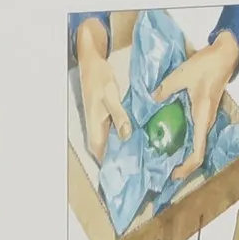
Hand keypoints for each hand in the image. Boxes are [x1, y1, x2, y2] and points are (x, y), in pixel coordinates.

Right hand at [75, 17, 129, 162]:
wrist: (92, 62)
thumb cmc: (99, 78)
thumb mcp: (111, 95)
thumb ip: (119, 115)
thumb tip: (126, 135)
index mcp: (95, 126)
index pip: (101, 154)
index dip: (112, 166)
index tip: (128, 176)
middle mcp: (96, 128)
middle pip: (107, 151)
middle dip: (122, 161)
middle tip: (143, 171)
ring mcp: (101, 123)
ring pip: (112, 143)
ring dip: (126, 150)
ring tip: (146, 160)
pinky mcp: (107, 117)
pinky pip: (116, 133)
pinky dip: (127, 138)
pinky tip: (142, 140)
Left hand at [153, 30, 238, 179]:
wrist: (225, 55)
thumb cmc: (207, 66)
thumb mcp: (181, 75)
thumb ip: (165, 89)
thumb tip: (152, 99)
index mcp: (203, 118)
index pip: (198, 152)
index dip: (187, 168)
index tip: (174, 175)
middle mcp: (206, 122)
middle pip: (198, 152)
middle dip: (183, 165)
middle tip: (162, 171)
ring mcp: (206, 118)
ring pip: (196, 144)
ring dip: (183, 154)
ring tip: (164, 159)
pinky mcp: (204, 112)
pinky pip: (195, 133)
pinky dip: (184, 141)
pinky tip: (170, 138)